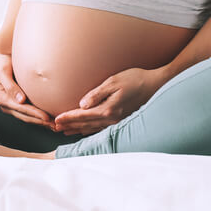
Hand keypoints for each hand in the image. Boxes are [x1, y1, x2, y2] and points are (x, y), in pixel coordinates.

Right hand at [0, 47, 55, 128]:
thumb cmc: (0, 62)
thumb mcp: (3, 72)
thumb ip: (11, 86)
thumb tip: (21, 100)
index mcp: (2, 98)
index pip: (22, 109)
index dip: (35, 114)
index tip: (47, 118)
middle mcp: (6, 104)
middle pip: (26, 116)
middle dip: (40, 122)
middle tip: (55, 125)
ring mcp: (11, 105)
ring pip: (27, 117)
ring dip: (40, 122)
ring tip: (54, 125)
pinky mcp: (16, 103)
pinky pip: (28, 113)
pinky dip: (38, 117)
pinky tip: (47, 119)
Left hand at [53, 67, 168, 136]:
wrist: (155, 85)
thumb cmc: (134, 79)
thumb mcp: (114, 81)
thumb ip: (97, 93)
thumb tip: (81, 104)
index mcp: (108, 109)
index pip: (82, 115)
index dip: (68, 117)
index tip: (56, 120)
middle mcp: (111, 118)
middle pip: (85, 123)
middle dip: (70, 125)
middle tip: (55, 127)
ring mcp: (117, 121)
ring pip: (92, 127)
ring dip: (78, 128)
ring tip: (65, 130)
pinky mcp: (121, 119)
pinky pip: (101, 127)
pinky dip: (90, 129)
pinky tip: (85, 129)